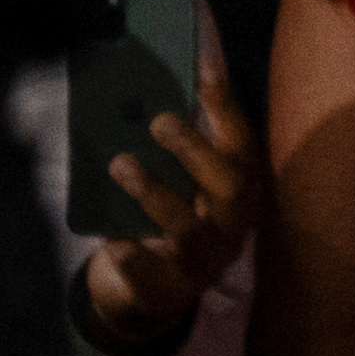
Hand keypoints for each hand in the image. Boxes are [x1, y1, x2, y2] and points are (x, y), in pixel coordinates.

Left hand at [77, 73, 255, 352]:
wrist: (146, 291)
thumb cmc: (161, 217)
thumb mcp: (173, 180)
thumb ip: (168, 142)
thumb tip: (143, 74)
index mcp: (233, 191)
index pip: (240, 142)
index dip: (224, 104)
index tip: (203, 63)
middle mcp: (227, 224)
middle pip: (229, 185)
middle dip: (196, 150)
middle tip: (159, 121)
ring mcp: (200, 259)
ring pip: (188, 229)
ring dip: (155, 194)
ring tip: (120, 164)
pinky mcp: (167, 286)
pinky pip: (149, 270)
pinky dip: (131, 253)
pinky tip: (114, 242)